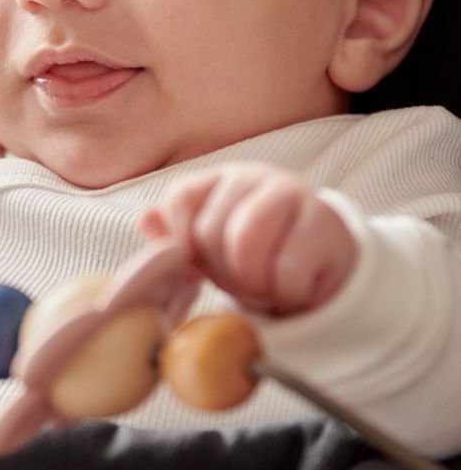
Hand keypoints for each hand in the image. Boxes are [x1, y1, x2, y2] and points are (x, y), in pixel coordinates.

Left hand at [139, 162, 357, 315]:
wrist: (322, 268)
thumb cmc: (257, 256)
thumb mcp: (210, 249)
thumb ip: (176, 236)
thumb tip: (145, 219)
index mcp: (219, 179)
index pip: (180, 201)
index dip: (186, 245)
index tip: (204, 267)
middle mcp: (253, 176)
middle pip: (209, 230)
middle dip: (222, 273)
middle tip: (244, 284)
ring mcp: (292, 193)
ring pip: (245, 243)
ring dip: (252, 283)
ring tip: (266, 287)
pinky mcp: (325, 222)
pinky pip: (286, 270)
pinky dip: (287, 293)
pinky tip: (295, 287)